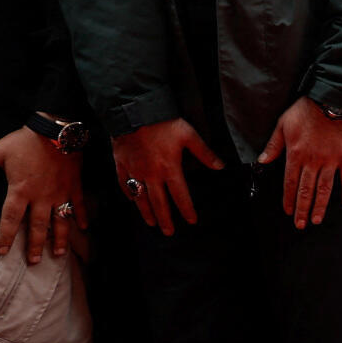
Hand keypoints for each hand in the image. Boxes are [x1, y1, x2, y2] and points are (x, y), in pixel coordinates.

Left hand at [0, 127, 87, 262]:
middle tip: (34, 262)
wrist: (56, 129)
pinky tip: (84, 228)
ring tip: (58, 254)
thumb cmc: (24, 141)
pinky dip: (81, 216)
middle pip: (38, 226)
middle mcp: (41, 197)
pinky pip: (78, 205)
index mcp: (21, 190)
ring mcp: (60, 193)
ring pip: (60, 221)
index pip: (11, 219)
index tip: (3, 252)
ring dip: (59, 239)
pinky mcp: (74, 185)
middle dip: (35, 245)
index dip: (6, 237)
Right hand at [112, 117, 222, 235]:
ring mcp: (134, 171)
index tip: (191, 221)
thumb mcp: (189, 134)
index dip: (187, 210)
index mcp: (169, 168)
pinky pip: (124, 185)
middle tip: (169, 232)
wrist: (134, 110)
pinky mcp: (121, 164)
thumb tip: (220, 166)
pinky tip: (133, 201)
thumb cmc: (163, 122)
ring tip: (152, 223)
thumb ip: (204, 153)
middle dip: (165, 219)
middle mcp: (151, 174)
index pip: (180, 195)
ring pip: (140, 198)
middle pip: (159, 203)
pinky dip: (129, 195)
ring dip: (147, 212)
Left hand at [259, 97, 341, 229]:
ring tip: (317, 220)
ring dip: (320, 206)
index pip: (290, 183)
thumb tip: (262, 161)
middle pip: (306, 190)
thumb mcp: (283, 124)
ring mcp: (331, 160)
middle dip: (302, 209)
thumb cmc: (305, 110)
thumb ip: (273, 145)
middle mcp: (313, 161)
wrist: (331, 98)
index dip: (288, 199)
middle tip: (300, 224)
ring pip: (325, 189)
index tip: (287, 211)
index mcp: (296, 154)